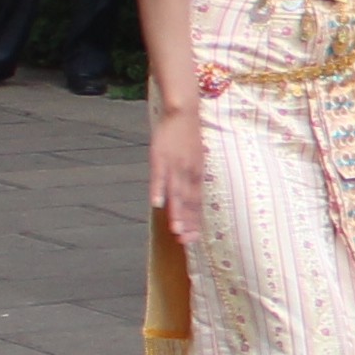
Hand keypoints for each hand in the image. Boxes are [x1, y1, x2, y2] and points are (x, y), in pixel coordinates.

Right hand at [150, 106, 206, 248]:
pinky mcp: (160, 157)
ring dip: (176, 212)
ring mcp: (175, 166)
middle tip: (186, 242)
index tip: (193, 240)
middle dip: (187, 223)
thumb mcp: (196, 160)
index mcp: (198, 174)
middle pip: (189, 202)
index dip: (195, 222)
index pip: (197, 203)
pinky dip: (158, 190)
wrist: (183, 112)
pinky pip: (159, 177)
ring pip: (176, 193)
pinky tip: (156, 204)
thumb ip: (193, 179)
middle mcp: (189, 173)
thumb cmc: (189, 137)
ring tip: (175, 229)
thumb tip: (191, 197)